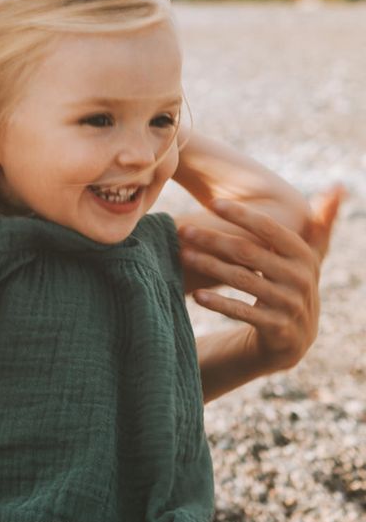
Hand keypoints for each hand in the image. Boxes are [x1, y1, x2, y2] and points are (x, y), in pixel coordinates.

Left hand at [179, 187, 342, 372]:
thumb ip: (321, 224)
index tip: (213, 202)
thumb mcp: (310, 256)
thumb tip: (338, 186)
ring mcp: (288, 304)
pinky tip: (196, 295)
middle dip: (213, 239)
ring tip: (182, 255)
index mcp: (304, 256)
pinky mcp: (275, 328)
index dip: (243, 215)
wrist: (295, 336)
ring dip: (208, 266)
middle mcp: (299, 279)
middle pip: (248, 252)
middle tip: (184, 229)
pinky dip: (219, 303)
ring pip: (241, 280)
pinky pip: (242, 312)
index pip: (270, 229)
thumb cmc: (293, 283)